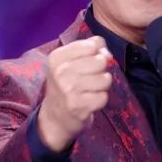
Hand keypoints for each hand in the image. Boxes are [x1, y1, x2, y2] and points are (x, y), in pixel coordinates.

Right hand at [37, 36, 113, 151]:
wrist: (54, 116)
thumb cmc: (65, 84)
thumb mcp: (69, 61)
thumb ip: (90, 47)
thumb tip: (107, 53)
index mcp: (57, 57)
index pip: (91, 45)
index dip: (96, 52)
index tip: (89, 61)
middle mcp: (61, 72)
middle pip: (100, 61)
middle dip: (100, 70)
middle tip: (88, 78)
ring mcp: (69, 90)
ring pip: (105, 79)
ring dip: (101, 86)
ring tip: (89, 90)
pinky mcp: (79, 106)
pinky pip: (104, 97)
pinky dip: (100, 100)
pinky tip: (88, 101)